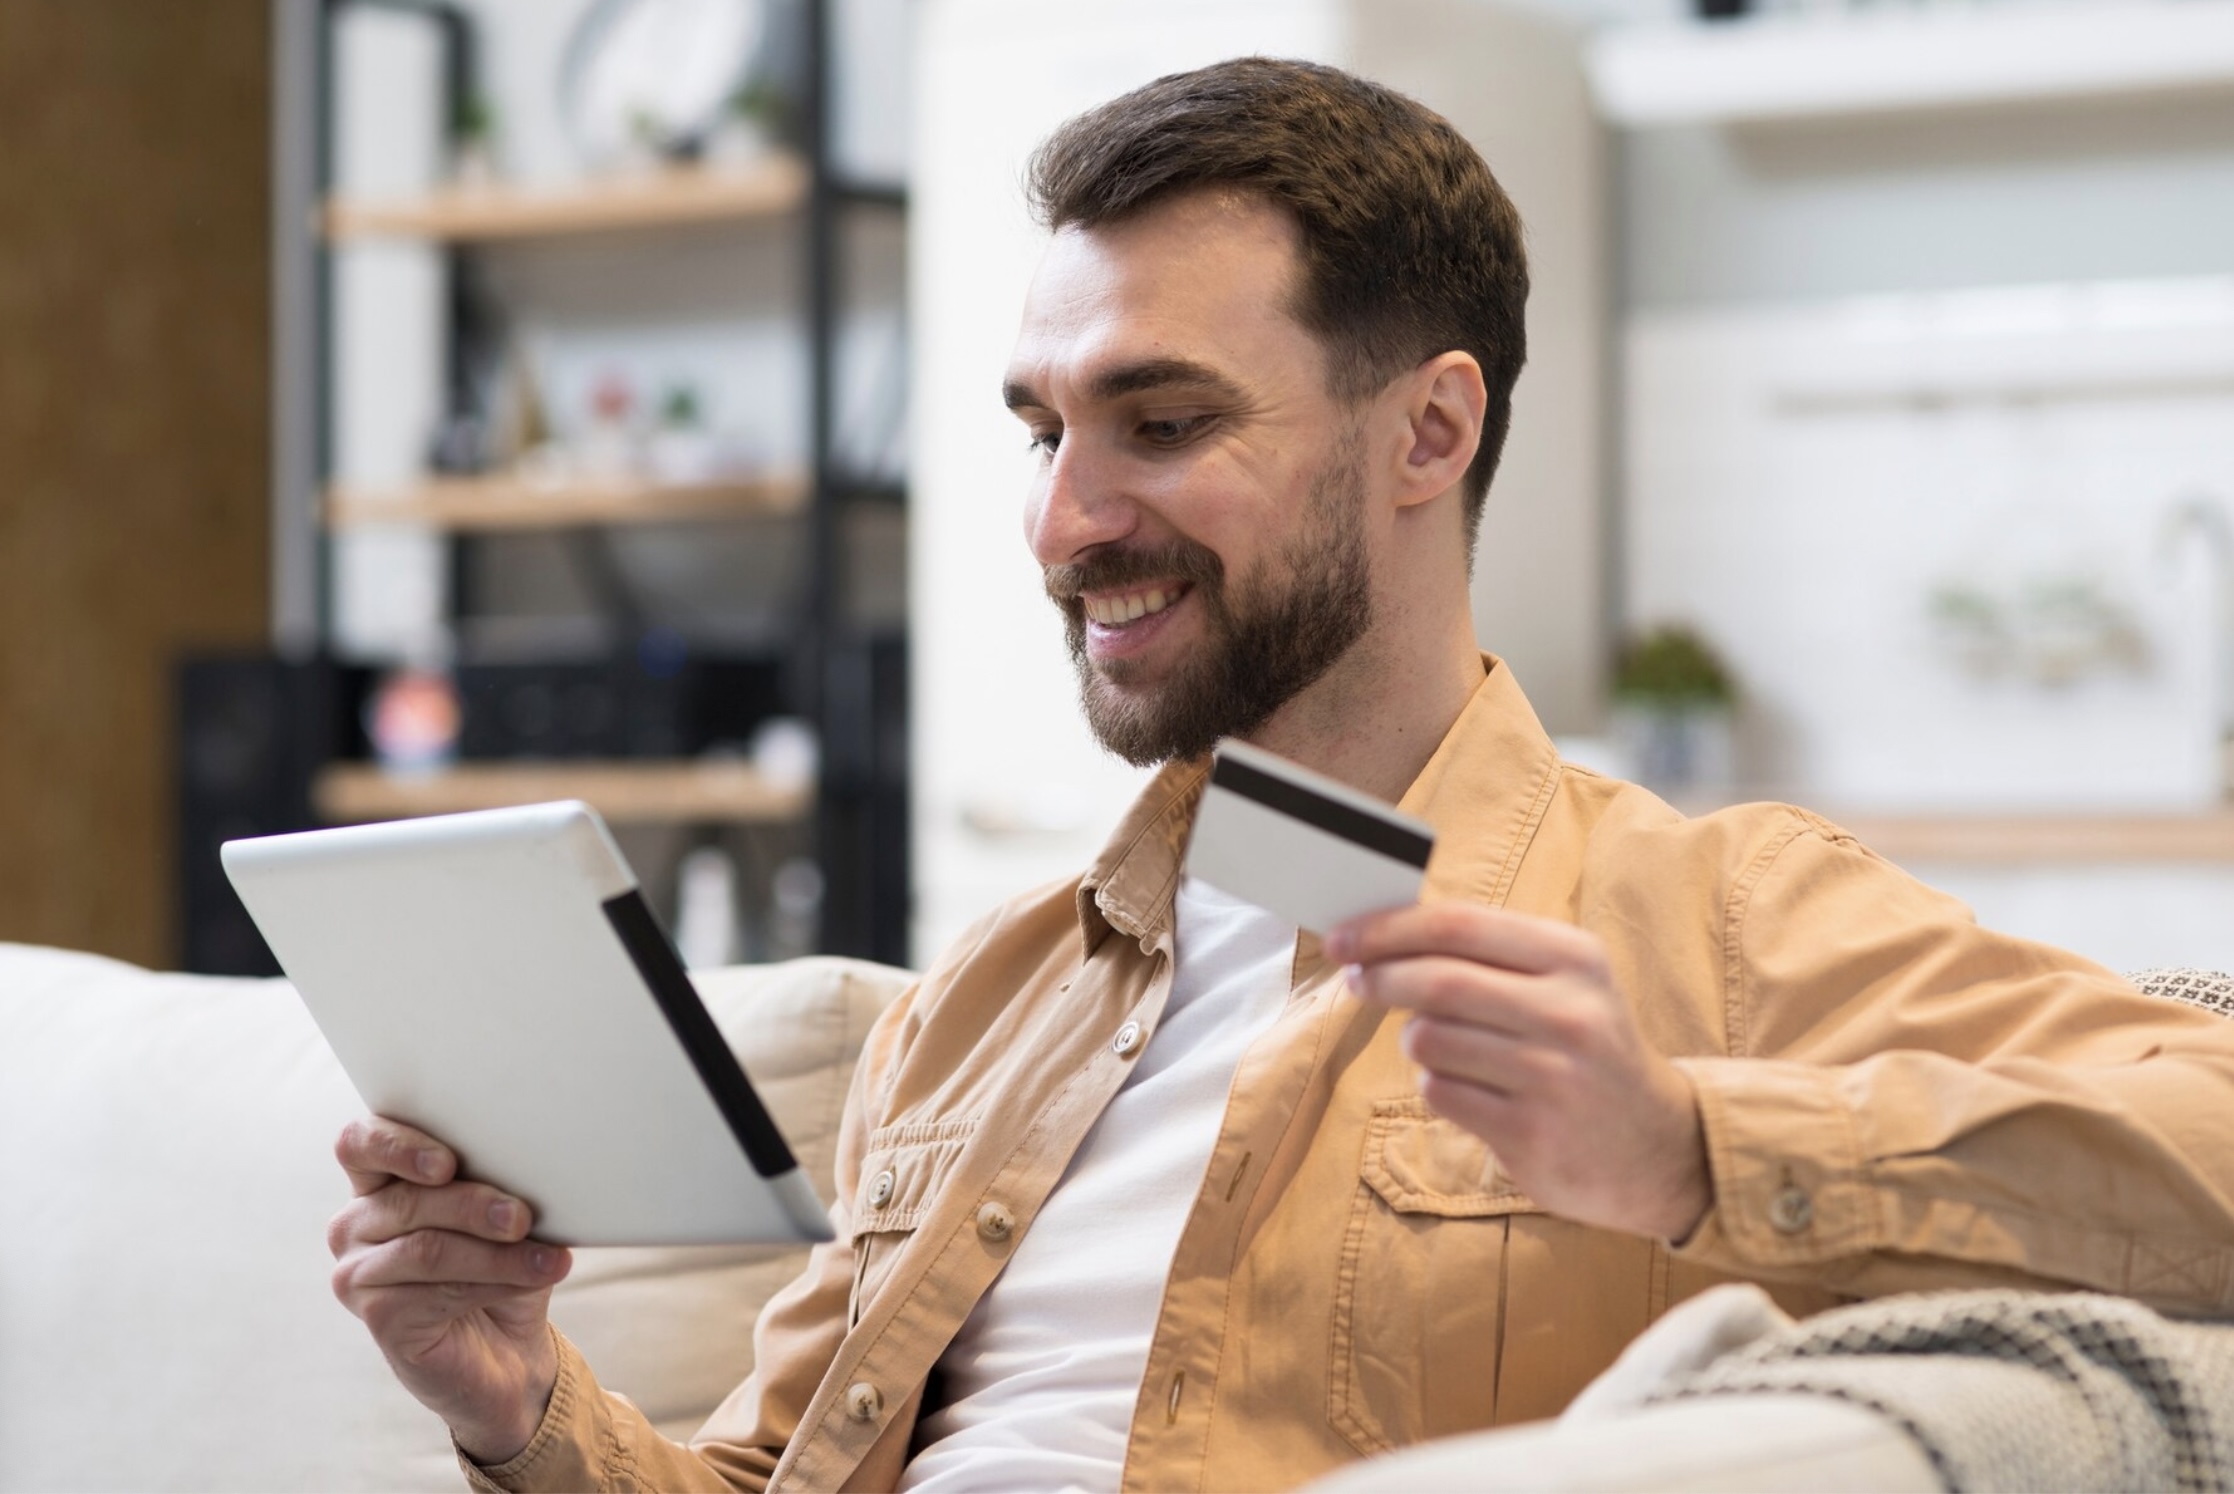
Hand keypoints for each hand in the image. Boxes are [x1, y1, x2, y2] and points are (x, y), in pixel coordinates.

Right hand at [329, 1117, 571, 1463]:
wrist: (510, 1352)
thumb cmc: (503, 1266)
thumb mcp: (504, 1215)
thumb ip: (497, 1183)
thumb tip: (531, 1161)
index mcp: (380, 1183)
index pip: (360, 1144)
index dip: (396, 1145)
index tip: (447, 1163)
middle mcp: (356, 1225)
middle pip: (408, 1200)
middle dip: (475, 1206)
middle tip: (525, 1217)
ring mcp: (357, 1275)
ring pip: (427, 1249)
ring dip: (496, 1254)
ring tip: (549, 1258)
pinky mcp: (378, 1318)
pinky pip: (435, 1293)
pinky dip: (493, 1284)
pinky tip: (531, 1280)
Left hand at [1326, 903, 1710, 1241]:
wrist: (1660, 1146)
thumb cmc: (1588, 1047)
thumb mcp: (1566, 981)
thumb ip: (1488, 952)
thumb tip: (1385, 931)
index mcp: (1575, 959)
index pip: (1459, 926)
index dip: (1389, 927)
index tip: (1345, 935)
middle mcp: (1570, 1014)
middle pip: (1437, 982)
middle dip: (1381, 977)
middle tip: (1357, 980)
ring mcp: (1551, 1078)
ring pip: (1430, 1040)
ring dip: (1416, 1038)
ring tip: (1443, 1044)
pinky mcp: (1529, 1135)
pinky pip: (1440, 1093)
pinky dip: (1435, 1084)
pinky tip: (1469, 1088)